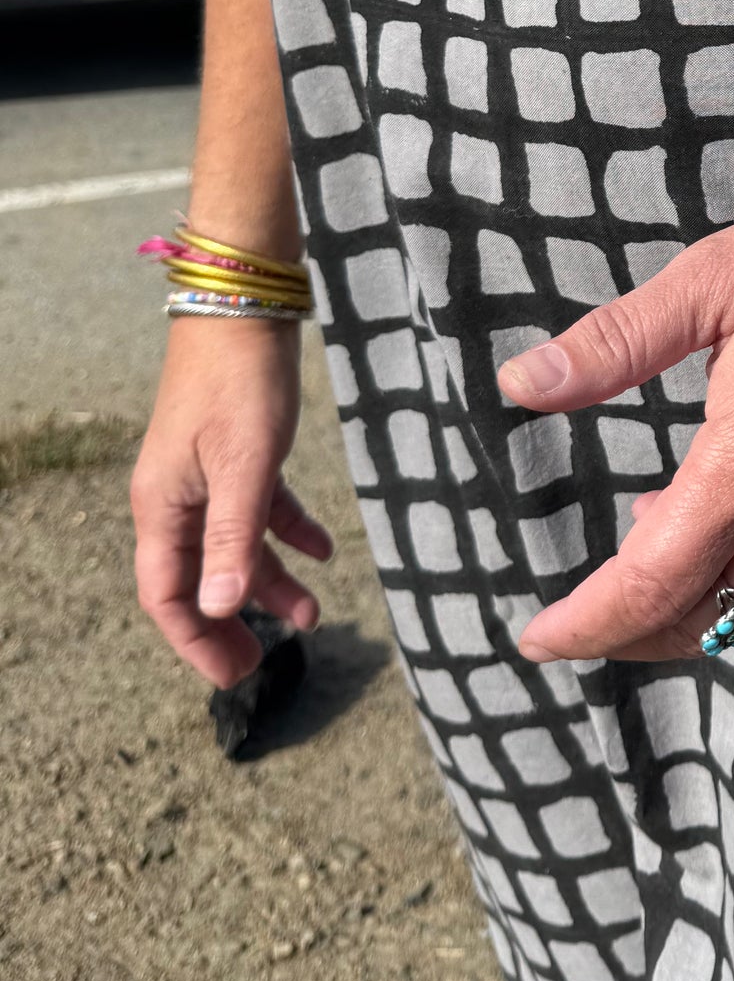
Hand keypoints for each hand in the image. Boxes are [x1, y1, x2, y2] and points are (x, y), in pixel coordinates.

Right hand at [131, 315, 332, 687]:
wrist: (246, 305)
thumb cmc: (240, 382)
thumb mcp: (245, 464)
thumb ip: (234, 536)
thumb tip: (221, 607)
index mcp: (162, 506)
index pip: (168, 595)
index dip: (197, 640)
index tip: (234, 675)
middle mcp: (176, 497)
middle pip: (198, 579)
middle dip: (229, 623)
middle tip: (263, 661)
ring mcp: (205, 476)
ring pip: (233, 547)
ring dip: (269, 581)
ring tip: (313, 614)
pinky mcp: (237, 453)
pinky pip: (258, 509)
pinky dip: (288, 532)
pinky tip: (323, 550)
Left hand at [497, 139, 733, 663]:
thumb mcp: (714, 278)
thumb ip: (616, 342)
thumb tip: (522, 385)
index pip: (650, 586)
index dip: (586, 626)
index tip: (535, 639)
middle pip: (699, 621)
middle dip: (626, 634)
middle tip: (572, 619)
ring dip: (688, 604)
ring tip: (642, 547)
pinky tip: (721, 517)